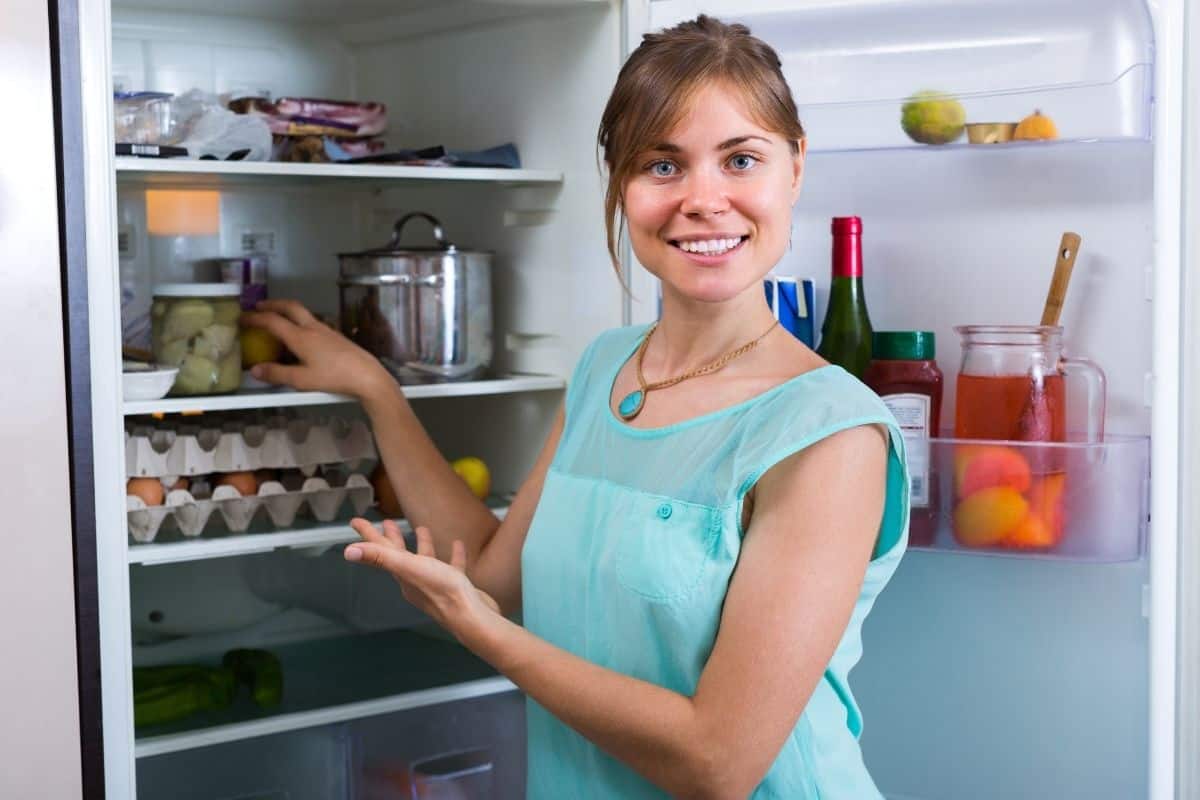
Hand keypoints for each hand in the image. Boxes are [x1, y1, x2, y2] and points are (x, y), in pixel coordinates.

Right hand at [240, 299, 390, 399]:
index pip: (272, 321)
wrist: (367, 375)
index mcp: (301, 337)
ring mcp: (326, 330)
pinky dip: (298, 320)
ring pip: (302, 312)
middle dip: (272, 304)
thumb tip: (255, 370)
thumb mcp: (302, 380)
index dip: (254, 317)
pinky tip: (299, 333)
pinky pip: (311, 321)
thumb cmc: (334, 378)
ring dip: (286, 310)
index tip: (241, 317)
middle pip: (289, 307)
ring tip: (277, 316)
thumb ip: (277, 374)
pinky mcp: (335, 335)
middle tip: (259, 306)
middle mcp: (312, 328)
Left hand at [344, 519, 501, 643]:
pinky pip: (451, 568)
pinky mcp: (455, 587)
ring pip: (424, 561)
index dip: (368, 535)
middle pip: (399, 556)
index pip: (380, 551)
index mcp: (403, 574)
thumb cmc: (442, 591)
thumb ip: (380, 558)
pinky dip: (452, 556)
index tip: (356, 521)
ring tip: (422, 529)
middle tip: (386, 523)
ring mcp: (435, 585)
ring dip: (422, 545)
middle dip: (391, 539)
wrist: (471, 617)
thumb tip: (349, 552)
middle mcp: (415, 580)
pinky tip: (457, 545)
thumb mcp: (409, 568)